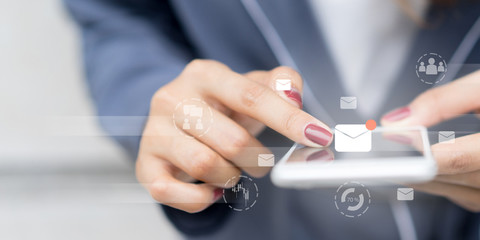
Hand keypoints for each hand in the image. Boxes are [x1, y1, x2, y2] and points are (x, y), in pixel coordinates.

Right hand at [136, 60, 332, 212]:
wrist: (175, 120)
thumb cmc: (221, 106)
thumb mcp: (251, 86)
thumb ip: (282, 84)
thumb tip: (295, 97)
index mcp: (205, 75)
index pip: (252, 97)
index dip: (289, 119)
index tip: (318, 137)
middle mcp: (173, 98)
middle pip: (232, 140)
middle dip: (258, 159)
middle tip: (262, 162)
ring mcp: (155, 132)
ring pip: (205, 166)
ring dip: (231, 176)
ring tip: (233, 170)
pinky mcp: (144, 165)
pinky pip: (172, 193)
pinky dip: (202, 198)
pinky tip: (213, 188)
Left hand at [381, 67, 479, 211]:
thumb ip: (442, 100)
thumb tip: (398, 121)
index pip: (461, 157)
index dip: (419, 153)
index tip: (387, 143)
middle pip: (446, 175)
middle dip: (406, 159)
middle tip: (374, 145)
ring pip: (441, 187)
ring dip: (413, 169)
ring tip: (394, 149)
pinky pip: (447, 192)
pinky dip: (430, 176)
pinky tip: (424, 161)